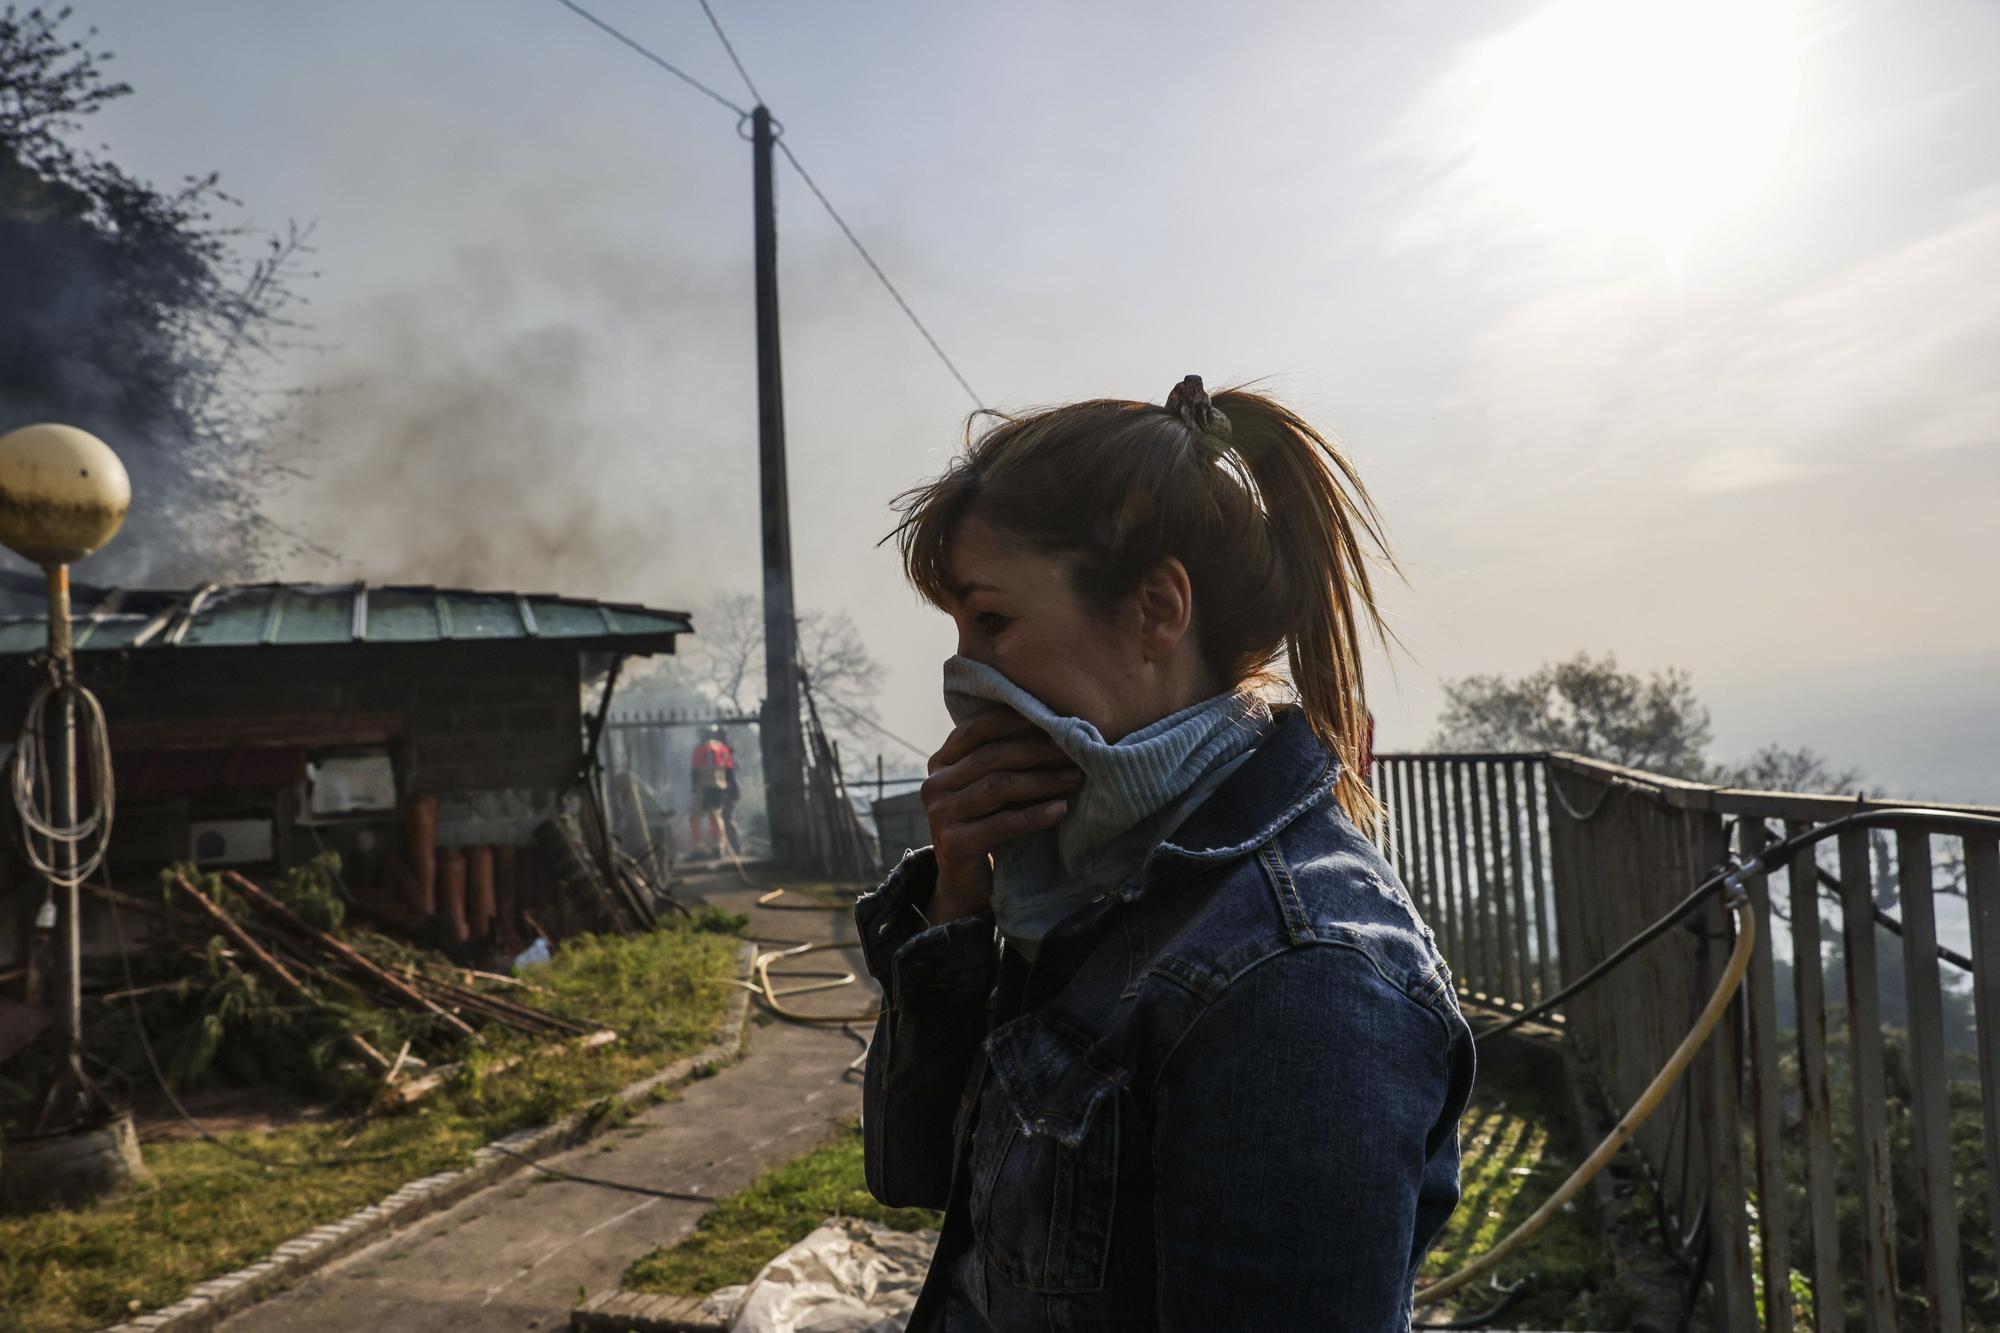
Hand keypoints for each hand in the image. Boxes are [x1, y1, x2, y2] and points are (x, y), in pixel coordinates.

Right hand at [920, 709, 1080, 922]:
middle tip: (1073, 747)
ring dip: (1042, 779)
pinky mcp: (953, 843)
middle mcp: (934, 784)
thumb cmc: (987, 826)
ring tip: (1075, 776)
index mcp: (940, 763)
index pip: (976, 729)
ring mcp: (940, 814)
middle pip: (991, 756)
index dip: (1013, 720)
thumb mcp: (988, 789)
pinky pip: (1003, 823)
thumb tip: (1054, 726)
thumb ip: (1002, 760)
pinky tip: (1061, 809)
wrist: (965, 883)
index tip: (1052, 714)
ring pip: (998, 786)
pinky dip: (1036, 815)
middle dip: (1036, 749)